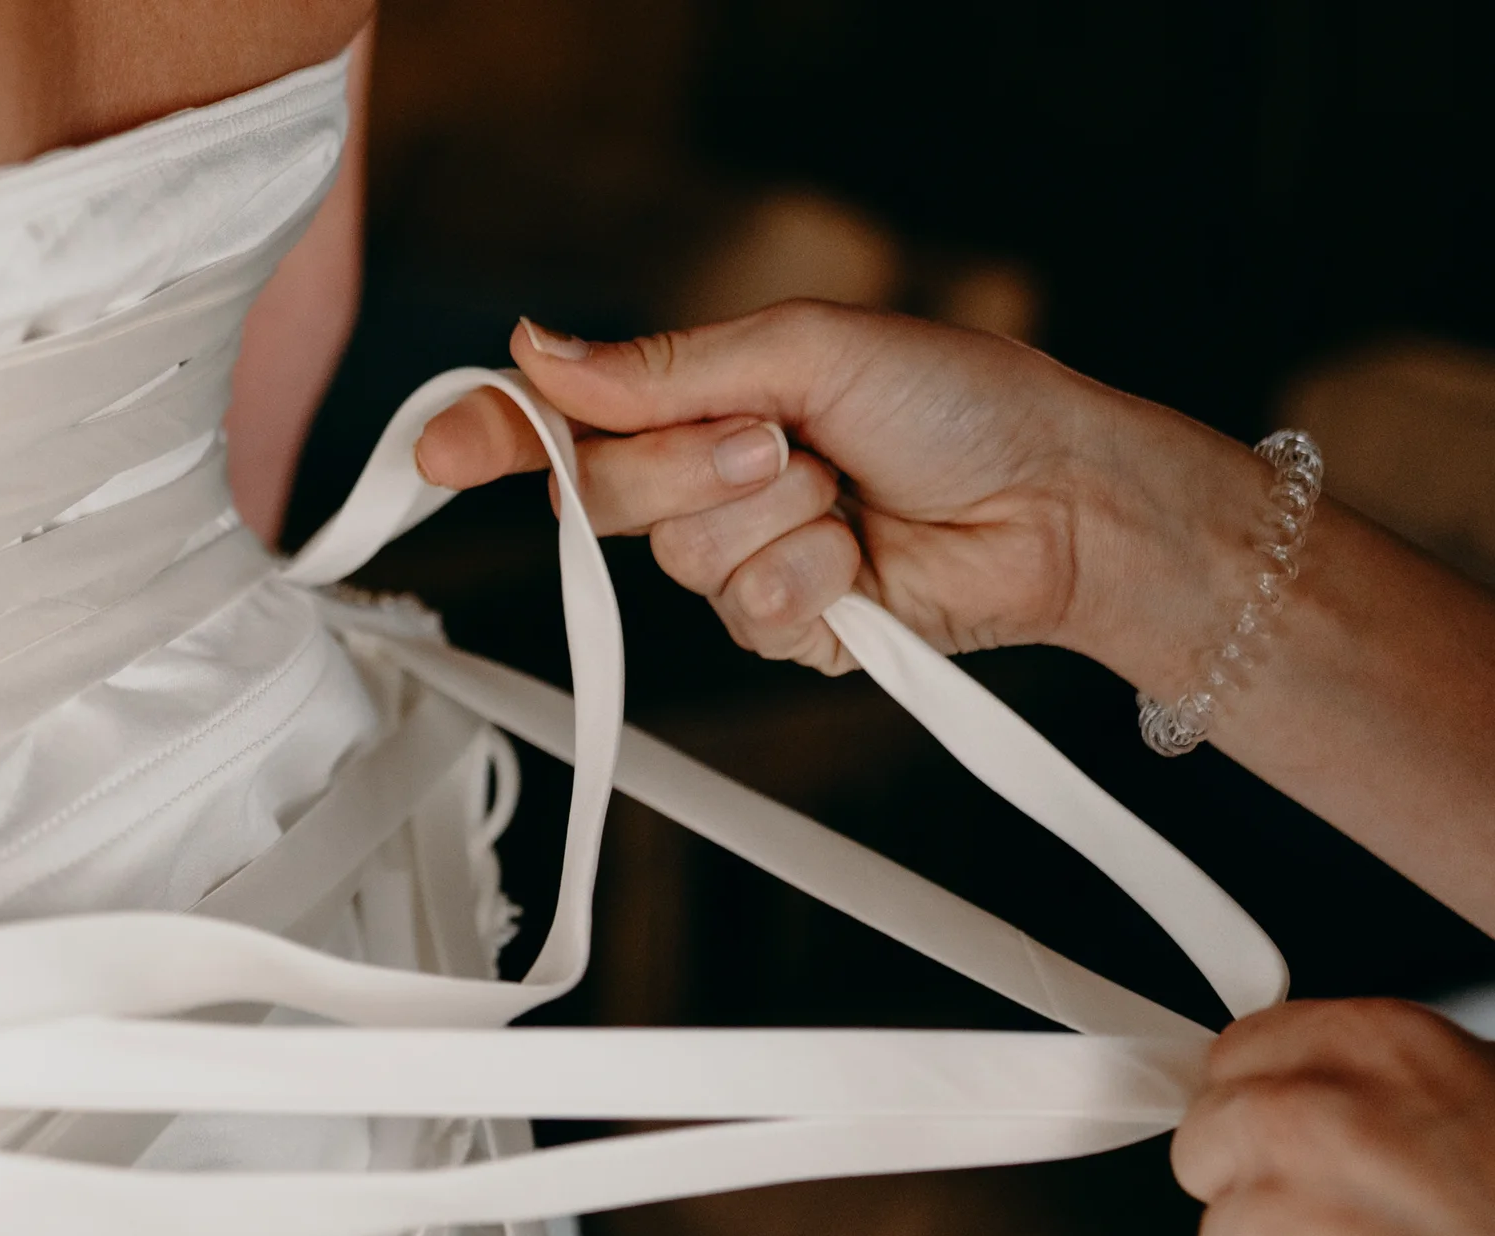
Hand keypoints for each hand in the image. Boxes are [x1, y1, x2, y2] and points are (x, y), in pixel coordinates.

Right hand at [414, 306, 1265, 689]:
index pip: (568, 420)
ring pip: (680, 565)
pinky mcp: (790, 628)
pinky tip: (865, 565)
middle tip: (784, 443)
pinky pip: (747, 620)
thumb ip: (664, 366)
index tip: (435, 452)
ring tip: (847, 499)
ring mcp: (745, 557)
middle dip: (690, 469)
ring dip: (772, 525)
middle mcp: (709, 478)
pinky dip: (813, 586)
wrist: (1059, 502)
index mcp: (703, 397)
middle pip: (605, 497)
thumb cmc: (957, 401)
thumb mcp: (804, 349)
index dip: (496, 433)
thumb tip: (539, 349)